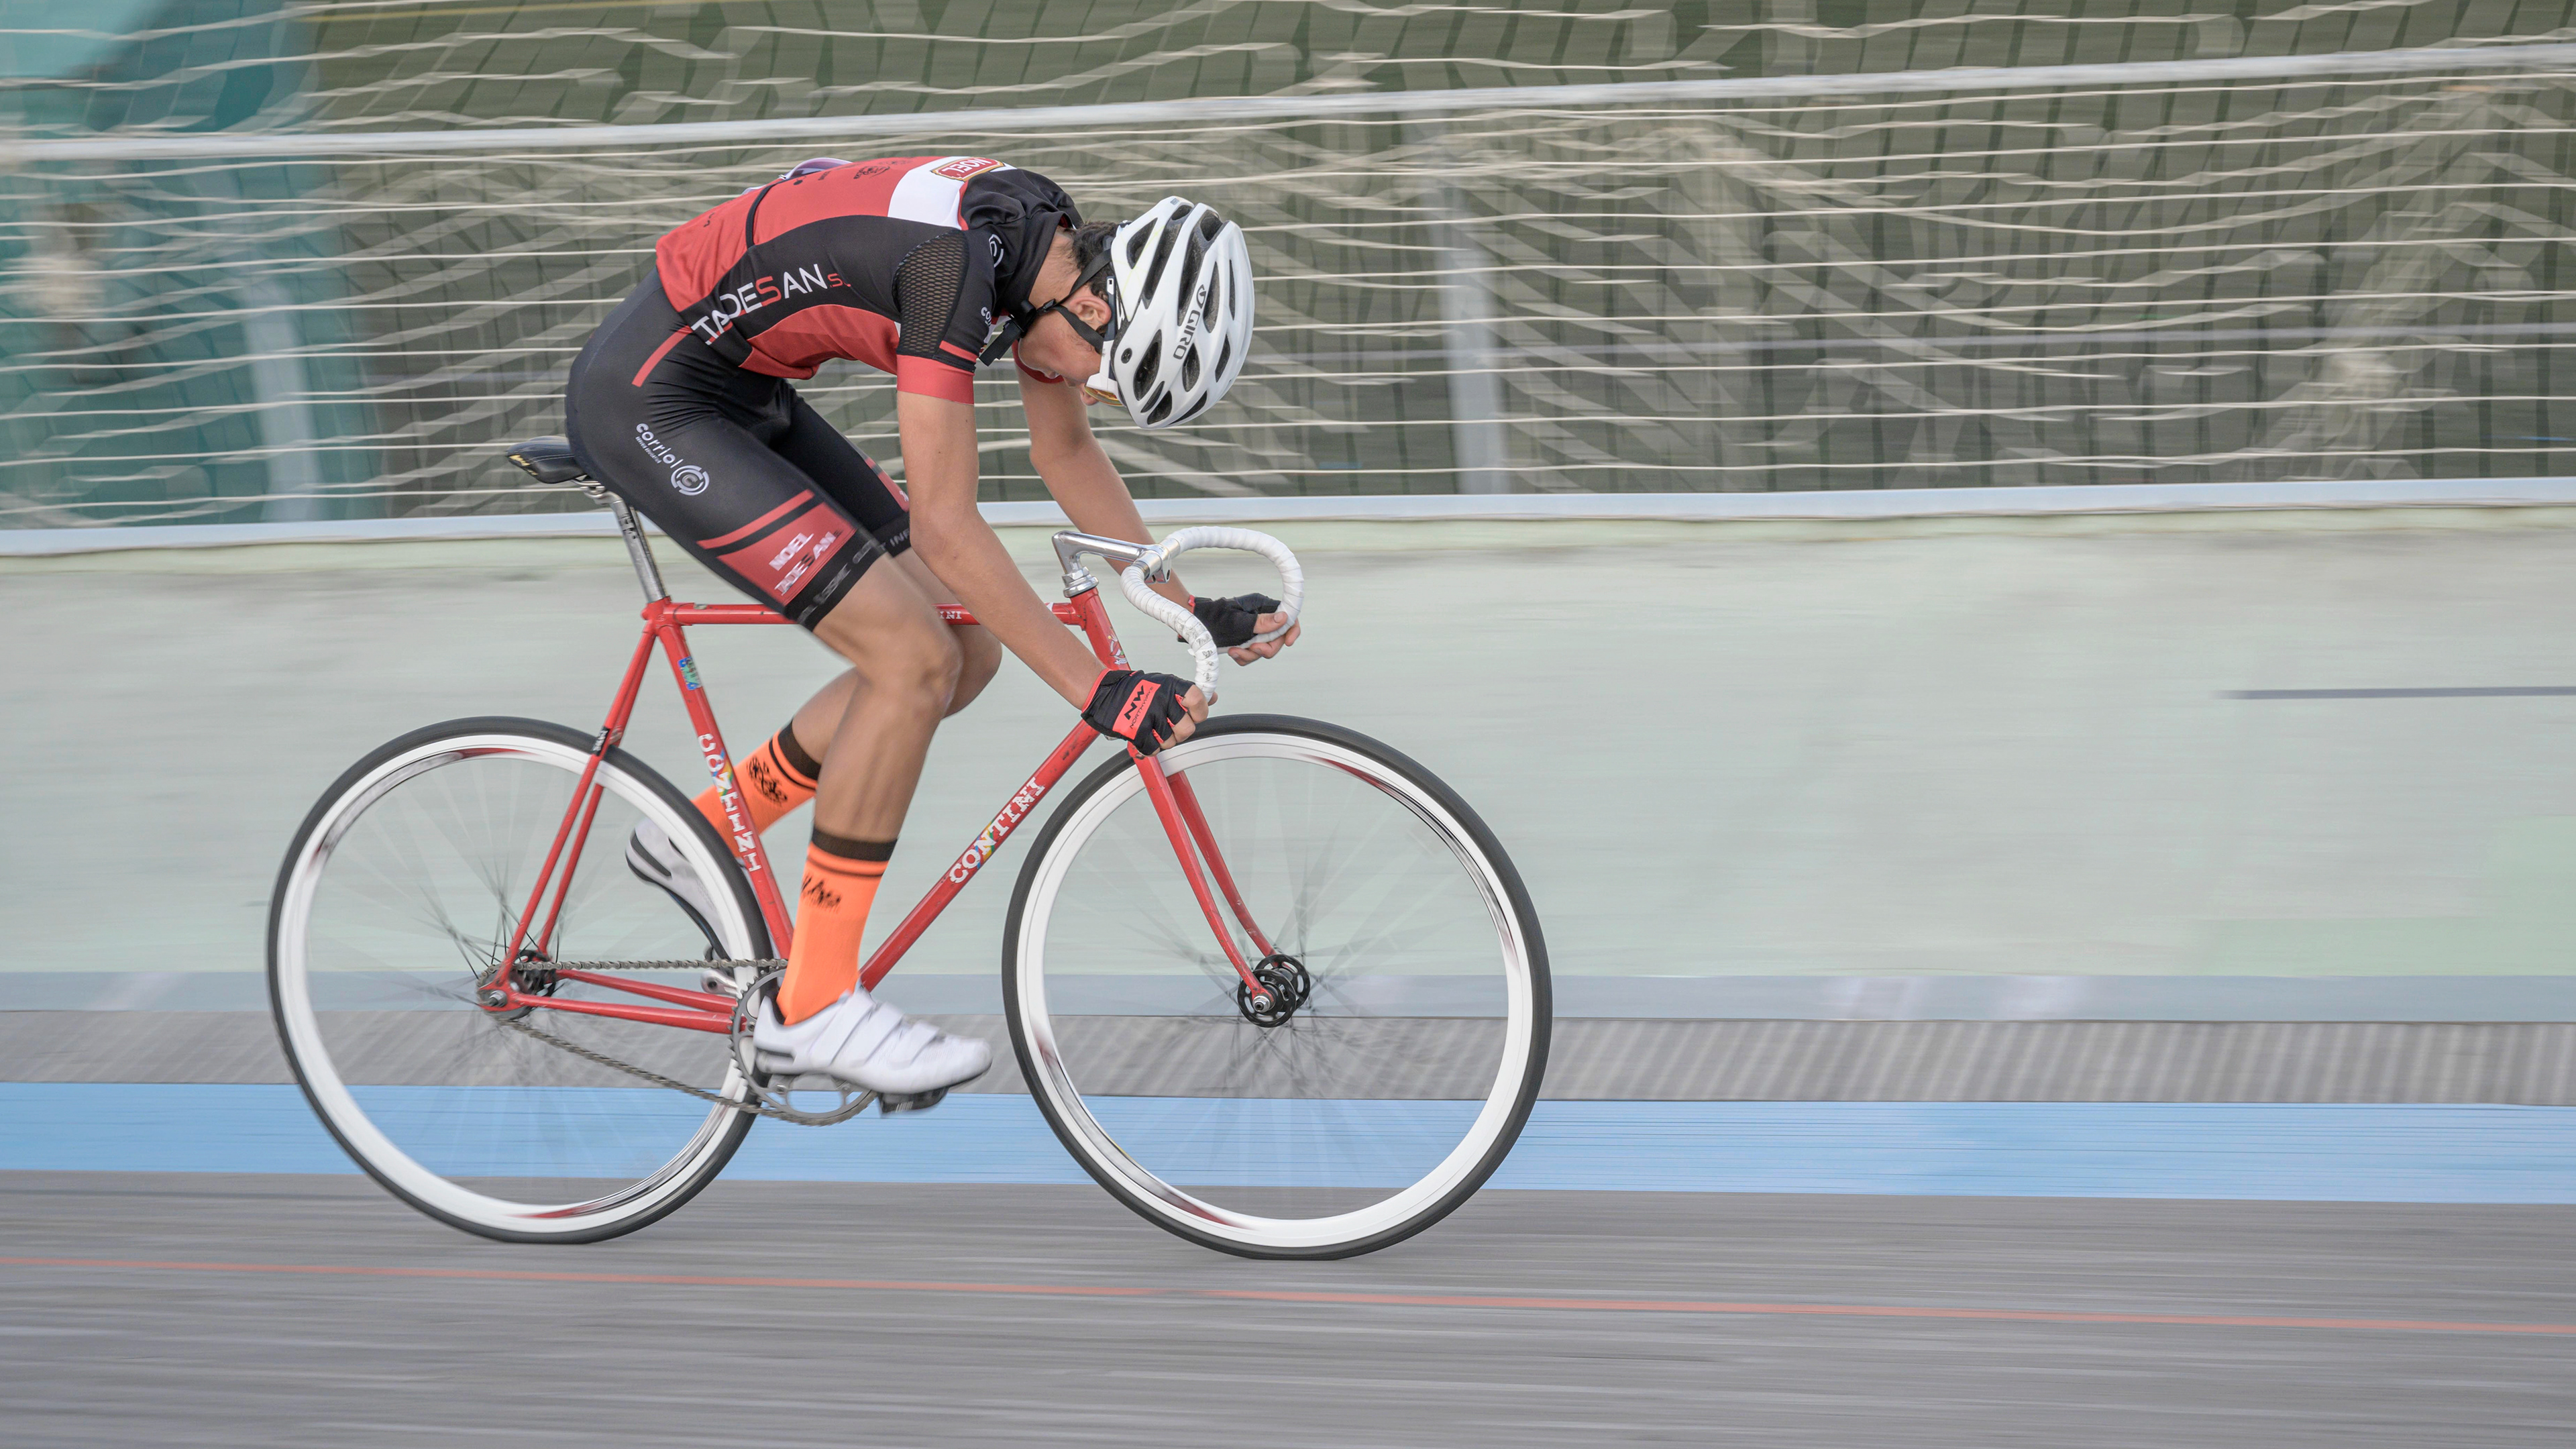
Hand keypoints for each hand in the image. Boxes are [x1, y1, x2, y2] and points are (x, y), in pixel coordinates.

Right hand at [1082, 669, 1208, 753]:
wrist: (1102, 692)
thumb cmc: (1134, 690)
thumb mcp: (1163, 684)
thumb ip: (1186, 694)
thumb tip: (1212, 697)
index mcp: (1171, 684)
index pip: (1198, 699)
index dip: (1199, 712)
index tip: (1193, 716)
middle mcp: (1162, 698)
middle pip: (1187, 729)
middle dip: (1179, 733)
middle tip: (1167, 727)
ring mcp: (1149, 714)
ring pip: (1170, 742)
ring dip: (1161, 741)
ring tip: (1150, 730)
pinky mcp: (1136, 729)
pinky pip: (1152, 749)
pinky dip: (1148, 748)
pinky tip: (1142, 737)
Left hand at [1189, 593, 1302, 665]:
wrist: (1194, 625)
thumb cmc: (1213, 618)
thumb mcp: (1238, 622)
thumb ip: (1262, 622)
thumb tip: (1284, 618)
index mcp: (1262, 606)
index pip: (1288, 615)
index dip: (1292, 629)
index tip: (1288, 642)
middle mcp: (1261, 617)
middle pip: (1277, 638)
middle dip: (1266, 648)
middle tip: (1253, 649)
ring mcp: (1254, 630)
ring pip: (1265, 648)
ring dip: (1252, 655)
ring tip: (1235, 651)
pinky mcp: (1246, 639)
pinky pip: (1253, 654)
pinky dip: (1244, 657)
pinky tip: (1233, 653)